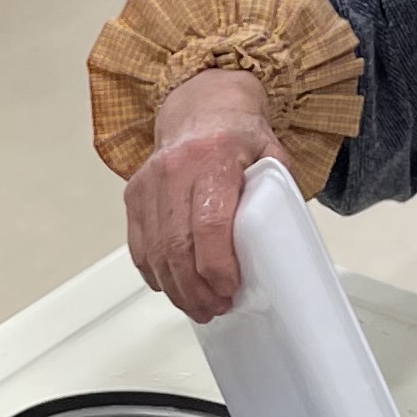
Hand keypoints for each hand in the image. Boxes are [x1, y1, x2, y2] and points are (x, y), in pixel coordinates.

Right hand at [123, 69, 276, 316]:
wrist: (200, 107)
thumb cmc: (237, 135)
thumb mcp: (270, 154)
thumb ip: (277, 194)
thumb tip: (281, 241)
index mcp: (213, 158)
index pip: (209, 223)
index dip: (217, 265)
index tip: (229, 288)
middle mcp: (174, 169)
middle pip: (177, 245)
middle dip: (195, 288)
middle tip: (214, 308)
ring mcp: (149, 183)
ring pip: (154, 252)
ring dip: (176, 288)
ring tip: (198, 306)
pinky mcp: (134, 196)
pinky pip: (139, 247)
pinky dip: (156, 274)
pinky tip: (175, 288)